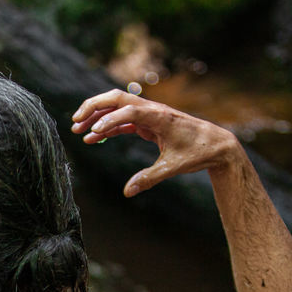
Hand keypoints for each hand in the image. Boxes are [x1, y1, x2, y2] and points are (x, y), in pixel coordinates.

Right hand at [70, 89, 240, 196]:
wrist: (216, 145)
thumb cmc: (198, 153)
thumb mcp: (173, 167)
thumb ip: (149, 178)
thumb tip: (127, 192)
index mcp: (160, 116)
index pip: (129, 110)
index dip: (110, 120)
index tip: (93, 133)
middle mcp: (152, 110)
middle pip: (117, 98)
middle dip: (94, 107)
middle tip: (75, 121)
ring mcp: (149, 115)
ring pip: (117, 107)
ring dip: (97, 116)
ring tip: (77, 129)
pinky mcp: (149, 123)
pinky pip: (123, 120)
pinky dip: (108, 127)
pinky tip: (94, 138)